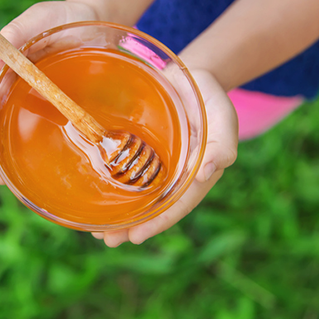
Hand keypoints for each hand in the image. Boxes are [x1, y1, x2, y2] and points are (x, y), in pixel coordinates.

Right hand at [0, 1, 98, 183]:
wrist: (94, 21)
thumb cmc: (62, 18)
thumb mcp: (40, 17)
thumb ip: (17, 31)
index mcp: (7, 66)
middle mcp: (17, 85)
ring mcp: (36, 98)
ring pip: (14, 128)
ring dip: (5, 154)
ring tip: (0, 180)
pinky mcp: (56, 106)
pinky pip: (41, 128)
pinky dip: (31, 148)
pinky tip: (29, 168)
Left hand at [91, 69, 238, 246]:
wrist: (188, 78)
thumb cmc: (209, 99)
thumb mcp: (224, 118)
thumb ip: (223, 144)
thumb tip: (207, 173)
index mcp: (196, 174)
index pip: (177, 204)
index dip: (158, 222)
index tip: (136, 237)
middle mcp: (175, 174)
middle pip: (153, 206)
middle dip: (131, 225)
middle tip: (107, 240)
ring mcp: (156, 163)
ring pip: (137, 194)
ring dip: (118, 213)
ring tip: (95, 230)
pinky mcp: (139, 150)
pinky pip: (125, 171)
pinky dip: (112, 185)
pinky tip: (94, 194)